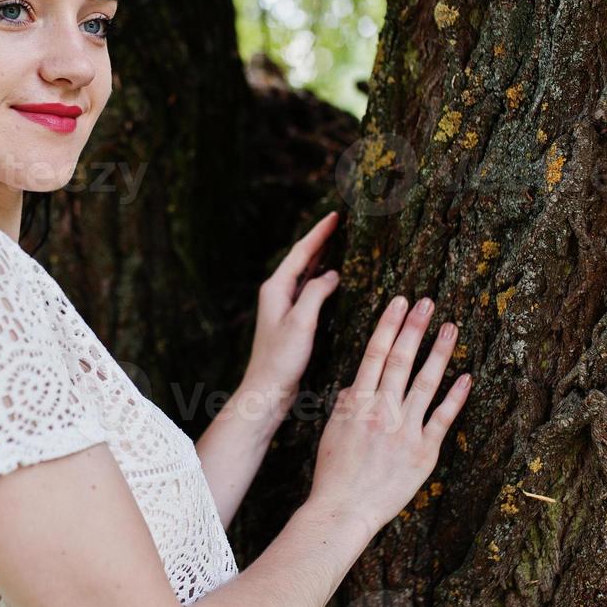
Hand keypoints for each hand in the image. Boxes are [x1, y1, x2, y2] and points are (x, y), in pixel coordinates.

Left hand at [241, 211, 342, 399]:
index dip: (319, 233)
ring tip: (338, 242)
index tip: (335, 215)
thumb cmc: (281, 359)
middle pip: (302, 259)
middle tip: (339, 223)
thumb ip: (315, 293)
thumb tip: (331, 273)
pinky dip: (321, 279)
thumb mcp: (301, 322)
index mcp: (276, 288)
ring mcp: (283, 306)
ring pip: (305, 274)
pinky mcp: (291, 320)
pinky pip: (308, 290)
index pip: (301, 252)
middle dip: (320, 240)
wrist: (267, 390)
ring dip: (321, 257)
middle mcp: (277, 293)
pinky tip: (333, 279)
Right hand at [308, 294, 470, 534]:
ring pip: (425, 382)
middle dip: (414, 327)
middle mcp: (381, 411)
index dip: (389, 325)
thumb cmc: (333, 472)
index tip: (399, 302)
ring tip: (450, 328)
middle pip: (400, 360)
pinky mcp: (423, 452)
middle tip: (427, 302)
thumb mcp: (332, 430)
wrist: (343, 509)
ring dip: (438, 352)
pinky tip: (466, 377)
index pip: (374, 353)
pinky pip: (443, 419)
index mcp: (356, 402)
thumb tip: (356, 384)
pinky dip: (455, 397)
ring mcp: (404, 430)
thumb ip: (346, 404)